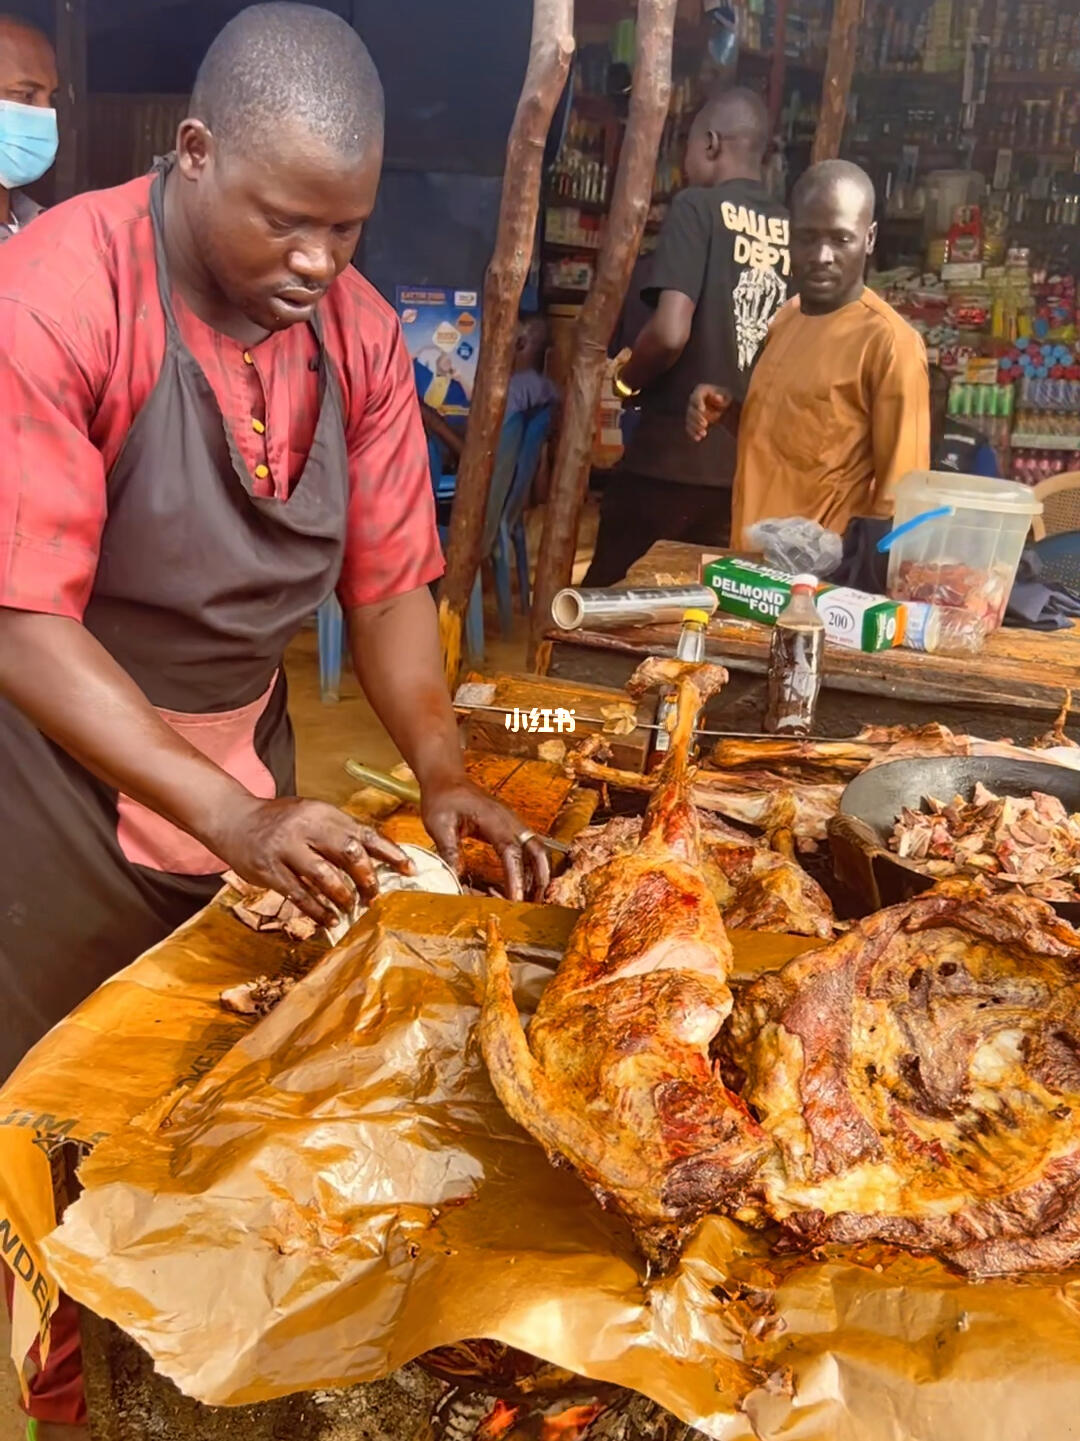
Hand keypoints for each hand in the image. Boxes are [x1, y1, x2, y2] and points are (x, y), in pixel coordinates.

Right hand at [210, 795, 413, 925]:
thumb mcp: (310, 814)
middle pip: (348, 853)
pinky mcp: (269, 869)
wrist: (232, 818)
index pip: (363, 832)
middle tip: (375, 896)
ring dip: (343, 896)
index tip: (409, 868)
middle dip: (367, 878)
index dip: (389, 852)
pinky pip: (299, 894)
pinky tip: (329, 919)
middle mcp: (305, 827)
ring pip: (324, 876)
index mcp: (322, 812)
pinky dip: (317, 910)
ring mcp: (285, 848)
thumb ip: (338, 831)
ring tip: (352, 908)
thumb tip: (374, 855)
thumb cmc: (278, 819)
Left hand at [421, 773, 550, 900]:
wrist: (447, 778)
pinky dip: (530, 866)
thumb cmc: (442, 797)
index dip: (516, 877)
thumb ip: (449, 850)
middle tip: (535, 902)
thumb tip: (455, 879)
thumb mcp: (438, 824)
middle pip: (537, 850)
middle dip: (541, 878)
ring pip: (537, 850)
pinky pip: (527, 848)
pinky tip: (521, 882)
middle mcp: (509, 820)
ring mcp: (512, 823)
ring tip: (531, 898)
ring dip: (539, 873)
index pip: (511, 851)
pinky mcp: (509, 827)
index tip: (516, 899)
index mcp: (493, 818)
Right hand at [686, 383, 731, 441]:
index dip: (698, 403)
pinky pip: (690, 427)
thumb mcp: (727, 397)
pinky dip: (693, 433)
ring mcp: (692, 411)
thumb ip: (723, 397)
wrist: (725, 408)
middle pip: (691, 409)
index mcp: (701, 391)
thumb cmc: (726, 399)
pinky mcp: (692, 421)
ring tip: (704, 433)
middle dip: (697, 418)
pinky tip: (698, 438)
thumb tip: (717, 397)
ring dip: (695, 427)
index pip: (696, 396)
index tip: (702, 410)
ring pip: (689, 420)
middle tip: (705, 424)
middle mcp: (694, 400)